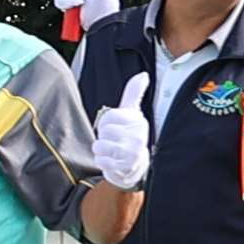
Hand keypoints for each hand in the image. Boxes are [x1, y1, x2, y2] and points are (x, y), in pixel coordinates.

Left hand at [88, 72, 153, 189]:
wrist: (135, 165)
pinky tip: (112, 161)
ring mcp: (133, 153)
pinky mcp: (126, 168)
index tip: (114, 128)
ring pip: (101, 146)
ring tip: (112, 152)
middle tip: (113, 141)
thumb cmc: (129, 135)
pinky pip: (101, 161)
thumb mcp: (131, 112)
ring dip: (102, 150)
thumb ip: (134, 92)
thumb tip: (143, 75)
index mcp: (138, 121)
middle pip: (104, 132)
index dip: (105, 124)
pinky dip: (102, 162)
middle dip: (103, 137)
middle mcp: (138, 136)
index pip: (108, 117)